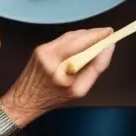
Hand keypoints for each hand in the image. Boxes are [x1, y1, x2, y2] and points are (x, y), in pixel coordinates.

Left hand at [0, 28, 114, 126]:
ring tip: (98, 39)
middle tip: (108, 35)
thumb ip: (96, 68)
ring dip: (85, 35)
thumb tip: (108, 48)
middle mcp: (48, 53)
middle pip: (77, 36)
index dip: (98, 36)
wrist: (23, 101)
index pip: (82, 43)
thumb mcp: (79, 90)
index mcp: (57, 65)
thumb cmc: (53, 98)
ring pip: (70, 35)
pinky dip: (75, 39)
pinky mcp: (40, 48)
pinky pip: (63, 39)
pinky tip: (82, 44)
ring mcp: (42, 49)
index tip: (112, 34)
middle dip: (94, 34)